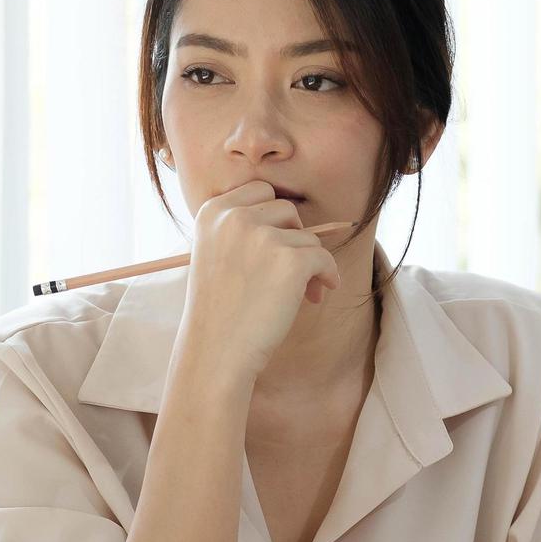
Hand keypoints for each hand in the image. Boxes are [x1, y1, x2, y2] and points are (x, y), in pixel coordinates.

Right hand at [177, 180, 343, 378]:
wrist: (217, 351)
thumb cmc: (218, 311)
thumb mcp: (214, 255)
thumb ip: (240, 230)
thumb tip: (294, 223)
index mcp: (212, 212)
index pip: (259, 190)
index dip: (275, 217)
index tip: (278, 242)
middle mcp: (236, 217)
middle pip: (287, 209)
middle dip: (294, 237)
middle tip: (292, 269)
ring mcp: (263, 236)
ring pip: (307, 236)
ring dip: (309, 262)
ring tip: (300, 292)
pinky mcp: (291, 260)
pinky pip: (324, 257)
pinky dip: (328, 275)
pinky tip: (319, 294)